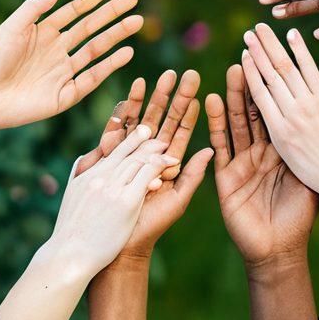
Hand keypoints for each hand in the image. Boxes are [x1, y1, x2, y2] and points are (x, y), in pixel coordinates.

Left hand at [0, 0, 141, 130]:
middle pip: (90, 30)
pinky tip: (125, 53)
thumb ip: (33, 8)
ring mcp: (63, 73)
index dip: (90, 2)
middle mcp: (57, 51)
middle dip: (111, 15)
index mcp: (43, 33)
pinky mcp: (65, 95)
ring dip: (116, 36)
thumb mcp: (12, 28)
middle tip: (133, 0)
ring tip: (136, 21)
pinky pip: (91, 79)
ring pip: (95, 51)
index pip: (72, 14)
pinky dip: (109, 66)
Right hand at [48, 127, 178, 279]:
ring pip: (139, 160)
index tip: (139, 133)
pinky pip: (147, 176)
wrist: (70, 256)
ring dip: (155, 153)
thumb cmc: (70, 234)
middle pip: (126, 151)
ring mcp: (113, 187)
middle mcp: (100, 177)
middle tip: (157, 136)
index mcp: (87, 176)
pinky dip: (160, 168)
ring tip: (167, 150)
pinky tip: (171, 165)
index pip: (111, 151)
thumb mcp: (71, 197)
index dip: (127, 141)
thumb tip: (85, 159)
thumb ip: (80, 175)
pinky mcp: (127, 201)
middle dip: (144, 142)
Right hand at [81, 70, 211, 258]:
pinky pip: (117, 130)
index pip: (180, 132)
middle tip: (185, 73)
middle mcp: (147, 156)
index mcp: (166, 164)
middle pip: (162, 120)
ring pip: (142, 120)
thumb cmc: (151, 228)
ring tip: (161, 76)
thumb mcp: (178, 201)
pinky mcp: (108, 158)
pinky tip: (131, 93)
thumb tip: (210, 149)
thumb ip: (193, 175)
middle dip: (172, 97)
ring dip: (151, 98)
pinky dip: (125, 111)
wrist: (117, 245)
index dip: (189, 112)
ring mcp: (127, 155)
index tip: (199, 91)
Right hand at [208, 64, 318, 267]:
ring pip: (236, 122)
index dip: (278, 84)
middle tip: (252, 52)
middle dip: (254, 82)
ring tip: (232, 69)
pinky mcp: (225, 177)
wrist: (281, 249)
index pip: (280, 109)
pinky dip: (214, 124)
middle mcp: (259, 150)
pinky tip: (209, 103)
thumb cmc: (299, 215)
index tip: (279, 56)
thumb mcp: (311, 175)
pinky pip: (219, 147)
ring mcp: (241, 161)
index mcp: (281, 148)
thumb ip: (316, 144)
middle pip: (255, 110)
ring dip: (233, 96)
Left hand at [240, 24, 318, 205]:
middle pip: (285, 66)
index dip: (297, 47)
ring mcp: (294, 117)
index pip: (308, 66)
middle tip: (258, 27)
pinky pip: (261, 100)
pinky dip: (253, 79)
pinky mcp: (281, 133)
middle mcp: (309, 102)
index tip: (289, 32)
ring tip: (248, 38)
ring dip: (258, 55)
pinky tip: (245, 64)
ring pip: (271, 78)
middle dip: (271, 44)